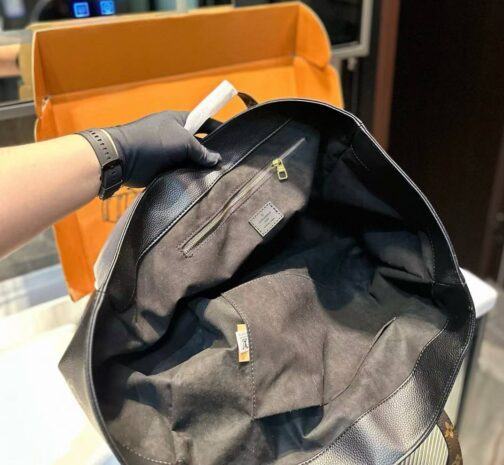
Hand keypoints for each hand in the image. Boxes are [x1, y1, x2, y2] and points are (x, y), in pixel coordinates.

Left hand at [104, 111, 220, 187]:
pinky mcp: (163, 170)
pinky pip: (181, 173)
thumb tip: (216, 159)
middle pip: (198, 144)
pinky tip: (203, 185)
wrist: (124, 158)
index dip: (217, 128)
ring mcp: (168, 154)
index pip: (202, 122)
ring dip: (200, 168)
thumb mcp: (183, 140)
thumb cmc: (154, 140)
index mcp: (178, 121)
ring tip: (219, 177)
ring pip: (190, 161)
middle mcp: (174, 137)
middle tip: (228, 164)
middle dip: (210, 153)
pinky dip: (189, 178)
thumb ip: (201, 150)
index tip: (231, 137)